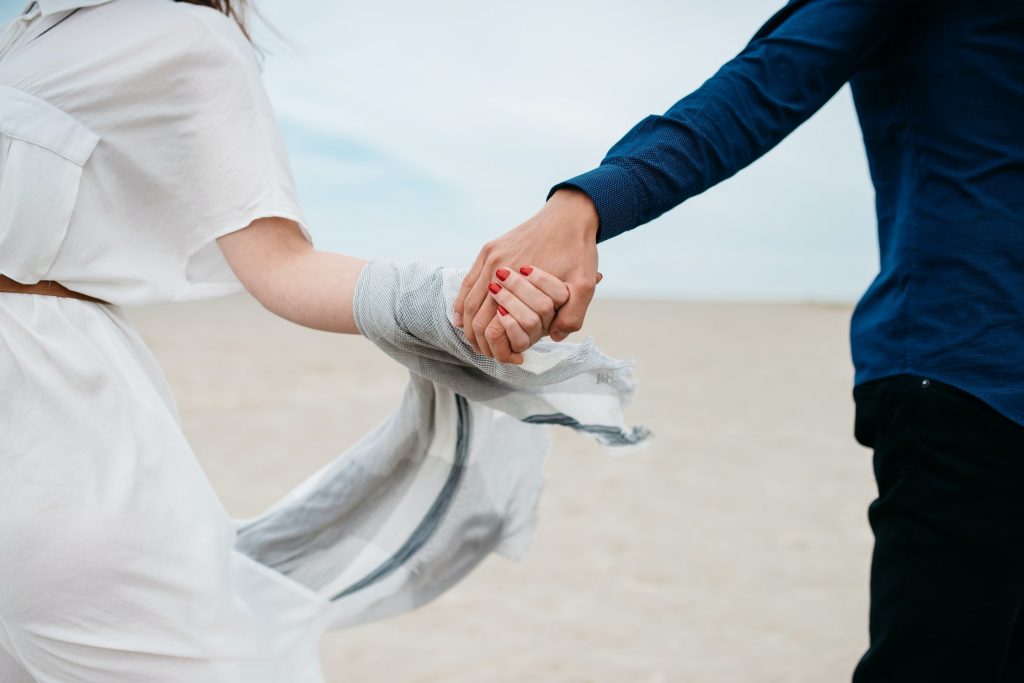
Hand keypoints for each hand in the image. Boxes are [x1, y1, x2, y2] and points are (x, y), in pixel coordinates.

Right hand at [454, 188, 600, 361]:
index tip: (509, 358)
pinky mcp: (489, 249)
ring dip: (468, 325)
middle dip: (479, 340)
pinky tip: (461, 317)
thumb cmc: (579, 250)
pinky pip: (467, 281)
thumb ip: (572, 316)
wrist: (570, 214)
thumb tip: (552, 337)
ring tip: (476, 341)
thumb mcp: (585, 285)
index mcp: (518, 279)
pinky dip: (462, 302)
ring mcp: (490, 256)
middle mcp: (497, 267)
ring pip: (467, 300)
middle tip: (489, 354)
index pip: (493, 325)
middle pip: (475, 315)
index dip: (497, 348)